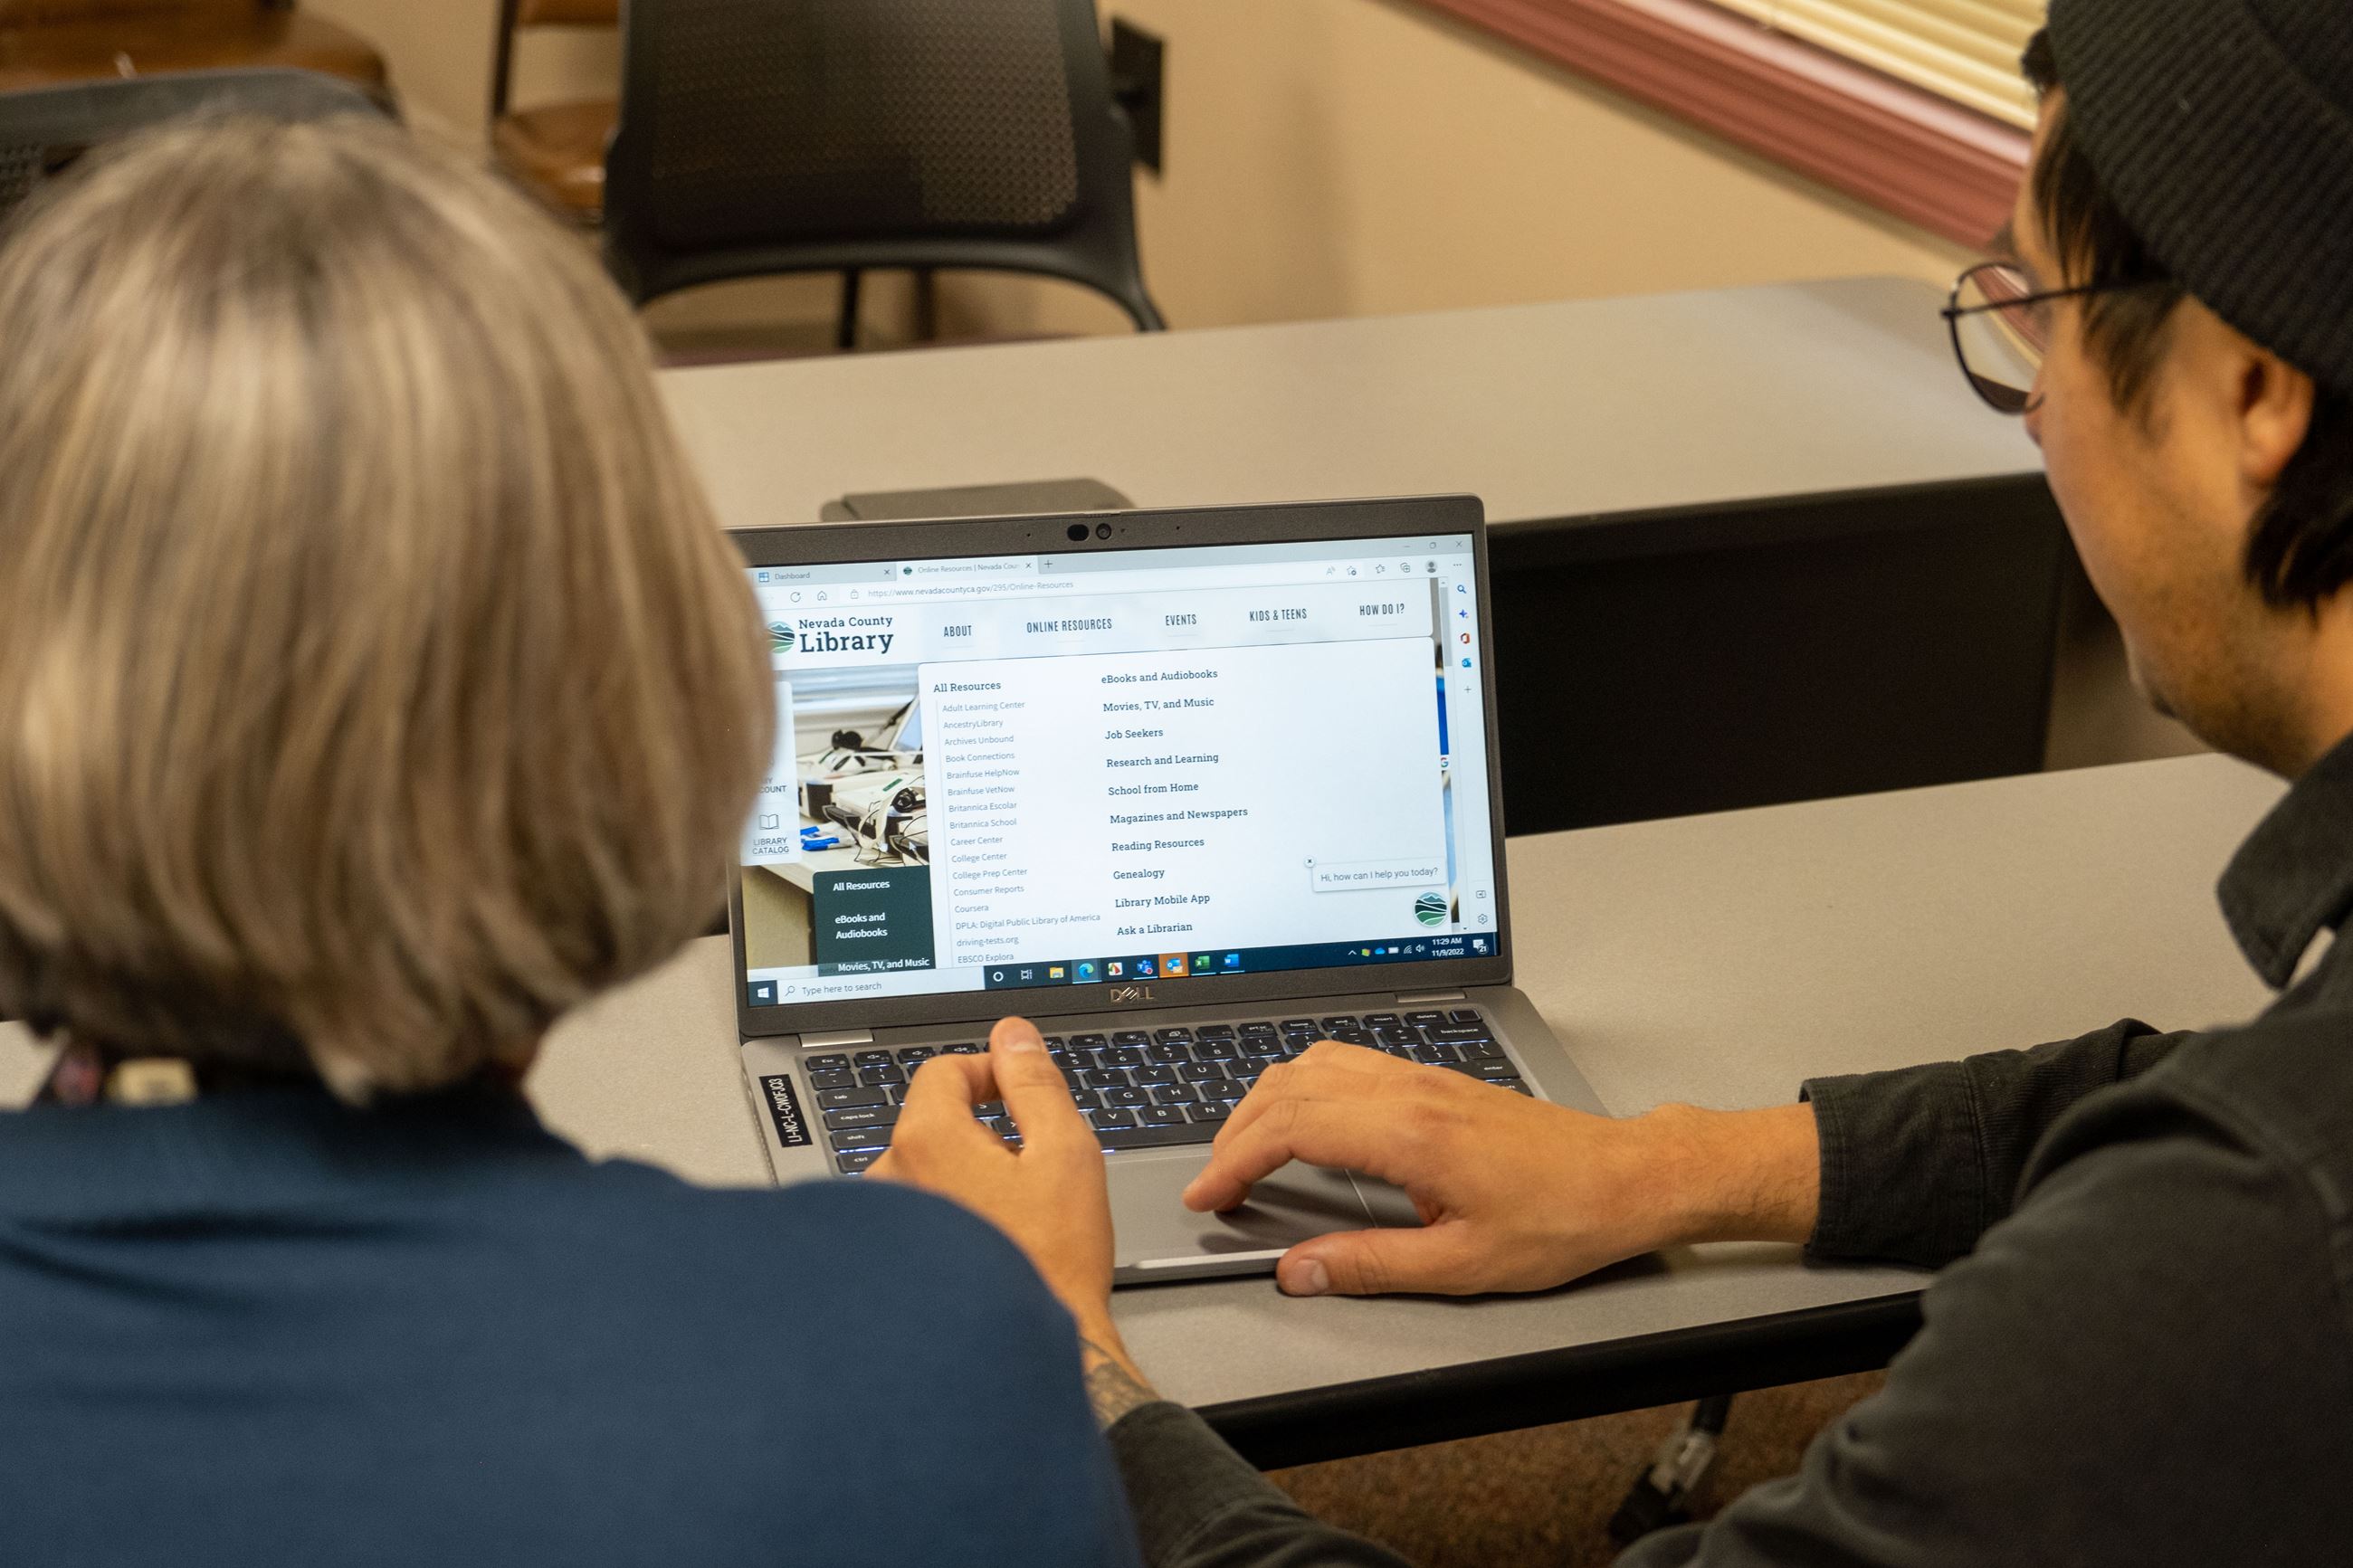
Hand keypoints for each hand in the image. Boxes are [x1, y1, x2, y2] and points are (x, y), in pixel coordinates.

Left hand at [872, 1017, 1149, 1398]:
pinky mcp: (882, 1266)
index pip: (944, 1072)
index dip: (990, 1072)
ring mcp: (879, 1226)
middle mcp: (888, 1177)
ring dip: (962, 1180)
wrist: (1019, 1355)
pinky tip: (983, 1251)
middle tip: (1031, 1169)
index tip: (1020, 1093)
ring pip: (923, 1174)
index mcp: (926, 1139)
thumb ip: (1035, 1083)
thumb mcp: (1065, 1152)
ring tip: (1012, 1220)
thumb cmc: (1050, 1263)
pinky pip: (912, 1221)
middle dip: (981, 1133)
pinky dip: (944, 1222)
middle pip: (932, 1123)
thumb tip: (1013, 1036)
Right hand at [1182, 1042, 1818, 1297]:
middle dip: (1237, 1131)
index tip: (1210, 1194)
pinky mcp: (1437, 1080)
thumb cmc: (1562, 1220)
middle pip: (1289, 1087)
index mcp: (1407, 1133)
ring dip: (1268, 1101)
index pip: (1291, 1129)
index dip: (1235, 1160)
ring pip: (1315, 1063)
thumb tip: (1299, 1269)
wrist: (1628, 1176)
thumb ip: (1371, 1266)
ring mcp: (1422, 1077)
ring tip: (1248, 1149)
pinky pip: (1347, 1063)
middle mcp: (1409, 1090)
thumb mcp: (1463, 1266)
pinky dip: (1304, 1087)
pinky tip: (1306, 1119)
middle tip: (1215, 1180)